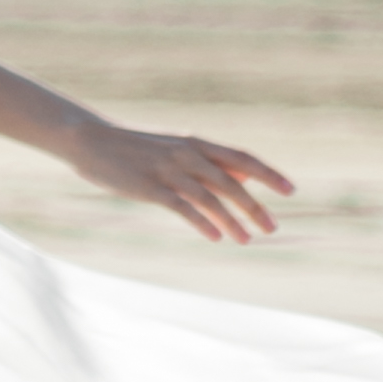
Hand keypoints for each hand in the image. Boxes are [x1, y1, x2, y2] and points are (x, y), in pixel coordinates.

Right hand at [65, 118, 296, 243]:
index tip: (290, 191)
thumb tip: (243, 181)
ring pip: (211, 198)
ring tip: (247, 240)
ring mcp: (169, 171)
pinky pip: (184, 208)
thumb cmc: (138, 148)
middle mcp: (188, 154)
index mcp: (197, 143)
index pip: (242, 158)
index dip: (268, 174)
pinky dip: (203, 223)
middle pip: (232, 183)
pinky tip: (216, 237)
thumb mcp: (177, 148)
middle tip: (272, 228)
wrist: (92, 140)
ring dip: (232, 221)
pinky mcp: (151, 188)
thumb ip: (209, 163)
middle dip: (255, 207)